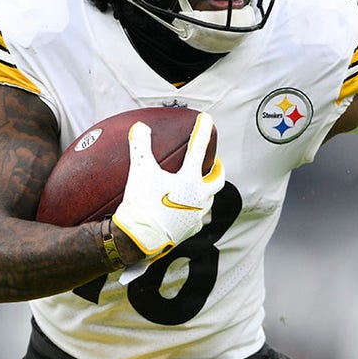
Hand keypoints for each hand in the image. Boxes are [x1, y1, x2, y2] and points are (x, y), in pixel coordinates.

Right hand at [112, 112, 223, 257]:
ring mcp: (197, 214)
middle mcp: (200, 197)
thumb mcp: (140, 171)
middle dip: (218, 168)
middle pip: (218, 179)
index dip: (202, 131)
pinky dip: (196, 207)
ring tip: (199, 184)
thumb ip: (141, 146)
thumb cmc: (142, 204)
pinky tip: (187, 207)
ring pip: (210, 198)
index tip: (207, 119)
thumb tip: (139, 127)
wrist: (140, 239)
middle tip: (215, 161)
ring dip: (207, 188)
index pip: (199, 149)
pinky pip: (199, 215)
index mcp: (190, 180)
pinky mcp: (191, 229)